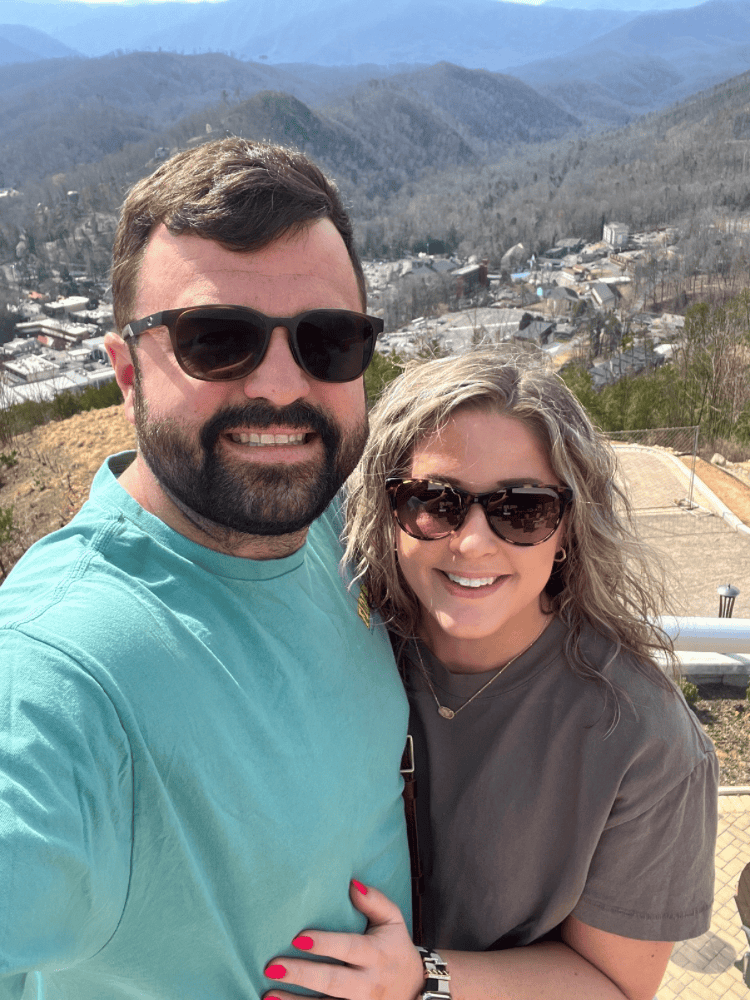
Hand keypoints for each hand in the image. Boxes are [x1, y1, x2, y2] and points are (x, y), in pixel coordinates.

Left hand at [263, 879, 423, 999]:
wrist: (416, 991)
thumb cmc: (395, 948)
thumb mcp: (393, 921)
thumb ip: (374, 901)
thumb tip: (351, 884)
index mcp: (376, 954)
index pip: (349, 948)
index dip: (325, 944)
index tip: (298, 937)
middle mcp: (368, 983)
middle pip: (333, 981)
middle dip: (302, 975)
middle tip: (272, 966)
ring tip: (268, 995)